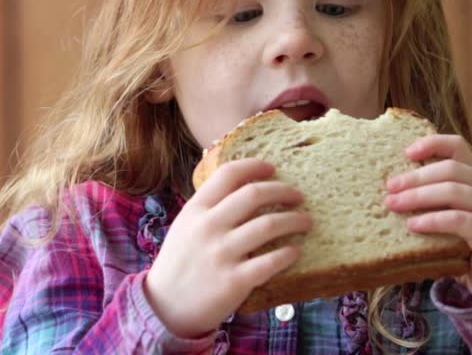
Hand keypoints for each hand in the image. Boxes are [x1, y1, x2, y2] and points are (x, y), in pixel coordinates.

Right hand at [144, 159, 312, 338]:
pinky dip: (288, 254)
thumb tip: (244, 188)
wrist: (166, 306)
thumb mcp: (185, 226)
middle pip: (254, 194)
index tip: (272, 168)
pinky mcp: (235, 281)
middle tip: (297, 196)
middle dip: (283, 191)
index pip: (228, 174)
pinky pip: (271, 261)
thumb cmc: (180, 263)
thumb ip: (209, 207)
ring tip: (306, 222)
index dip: (254, 166)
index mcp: (195, 210)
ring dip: (294, 220)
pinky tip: (295, 251)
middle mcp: (208, 227)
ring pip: (269, 225)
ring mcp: (221, 253)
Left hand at [385, 134, 471, 294]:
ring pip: (455, 190)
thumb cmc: (456, 248)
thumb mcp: (441, 216)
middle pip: (452, 169)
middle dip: (415, 176)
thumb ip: (427, 199)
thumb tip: (388, 188)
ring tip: (393, 205)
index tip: (406, 153)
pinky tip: (412, 226)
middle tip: (389, 188)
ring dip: (418, 195)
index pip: (458, 147)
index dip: (432, 144)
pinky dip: (433, 219)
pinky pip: (460, 219)